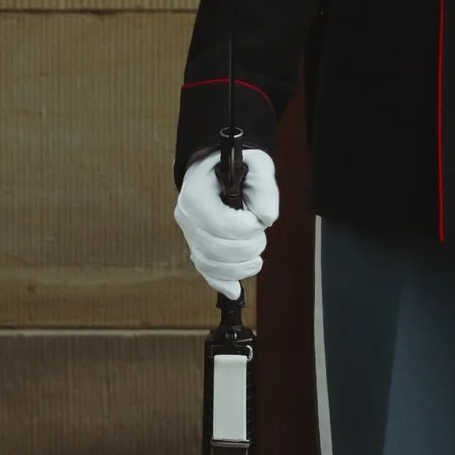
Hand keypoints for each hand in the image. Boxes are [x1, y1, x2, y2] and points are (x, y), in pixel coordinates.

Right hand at [177, 149, 278, 298]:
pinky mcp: (198, 247)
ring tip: (256, 257)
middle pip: (216, 249)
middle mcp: (187, 217)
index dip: (246, 229)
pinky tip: (235, 291)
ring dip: (240, 267)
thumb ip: (264, 188)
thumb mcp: (256, 164)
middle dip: (247, 248)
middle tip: (260, 234)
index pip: (220, 225)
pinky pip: (206, 272)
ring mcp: (190, 234)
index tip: (258, 220)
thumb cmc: (236, 163)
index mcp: (196, 194)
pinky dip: (222, 283)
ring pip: (211, 265)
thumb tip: (266, 219)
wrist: (217, 166)